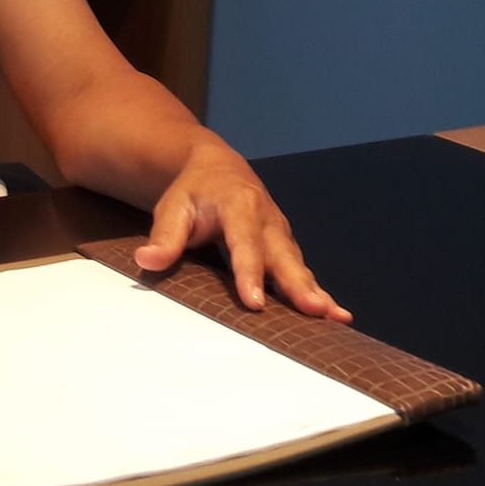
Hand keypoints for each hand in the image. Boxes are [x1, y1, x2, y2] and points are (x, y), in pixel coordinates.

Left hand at [133, 142, 352, 321]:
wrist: (218, 168)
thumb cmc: (194, 191)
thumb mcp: (174, 207)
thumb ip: (165, 236)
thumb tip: (146, 261)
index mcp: (239, 205)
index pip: (244, 242)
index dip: (249, 272)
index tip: (253, 302)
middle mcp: (268, 219)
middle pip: (282, 255)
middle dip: (299, 284)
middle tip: (314, 310)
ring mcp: (280, 233)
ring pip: (298, 265)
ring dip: (315, 291)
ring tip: (333, 317)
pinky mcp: (286, 247)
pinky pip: (302, 272)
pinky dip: (319, 292)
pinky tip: (337, 315)